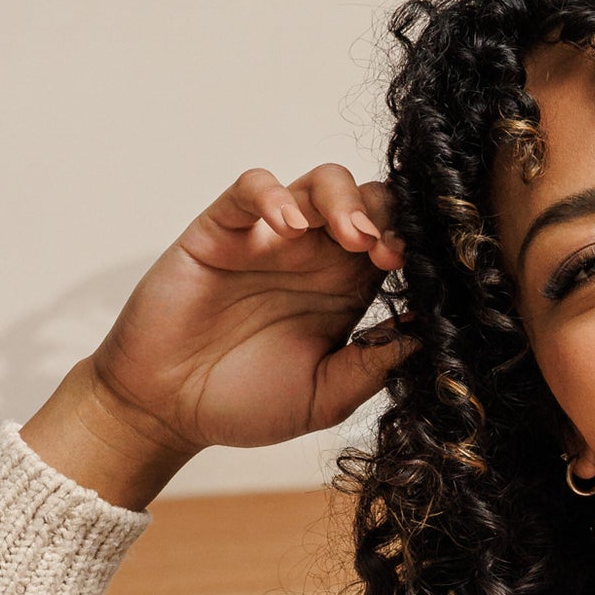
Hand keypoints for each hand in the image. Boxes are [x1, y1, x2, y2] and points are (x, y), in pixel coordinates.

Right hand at [25, 164, 411, 506]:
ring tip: (353, 237)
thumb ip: (371, 367)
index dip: (412, 248)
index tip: (417, 274)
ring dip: (345, 200)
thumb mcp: (324, 397)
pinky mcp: (222, 230)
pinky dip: (273, 195)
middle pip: (368, 202)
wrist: (168, 410)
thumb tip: (427, 337)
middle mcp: (314, 257)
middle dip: (387, 216)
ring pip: (319, 184)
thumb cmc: (244, 404)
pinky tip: (287, 227)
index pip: (394, 244)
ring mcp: (269, 238)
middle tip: (388, 254)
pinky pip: (251, 189)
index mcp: (346, 292)